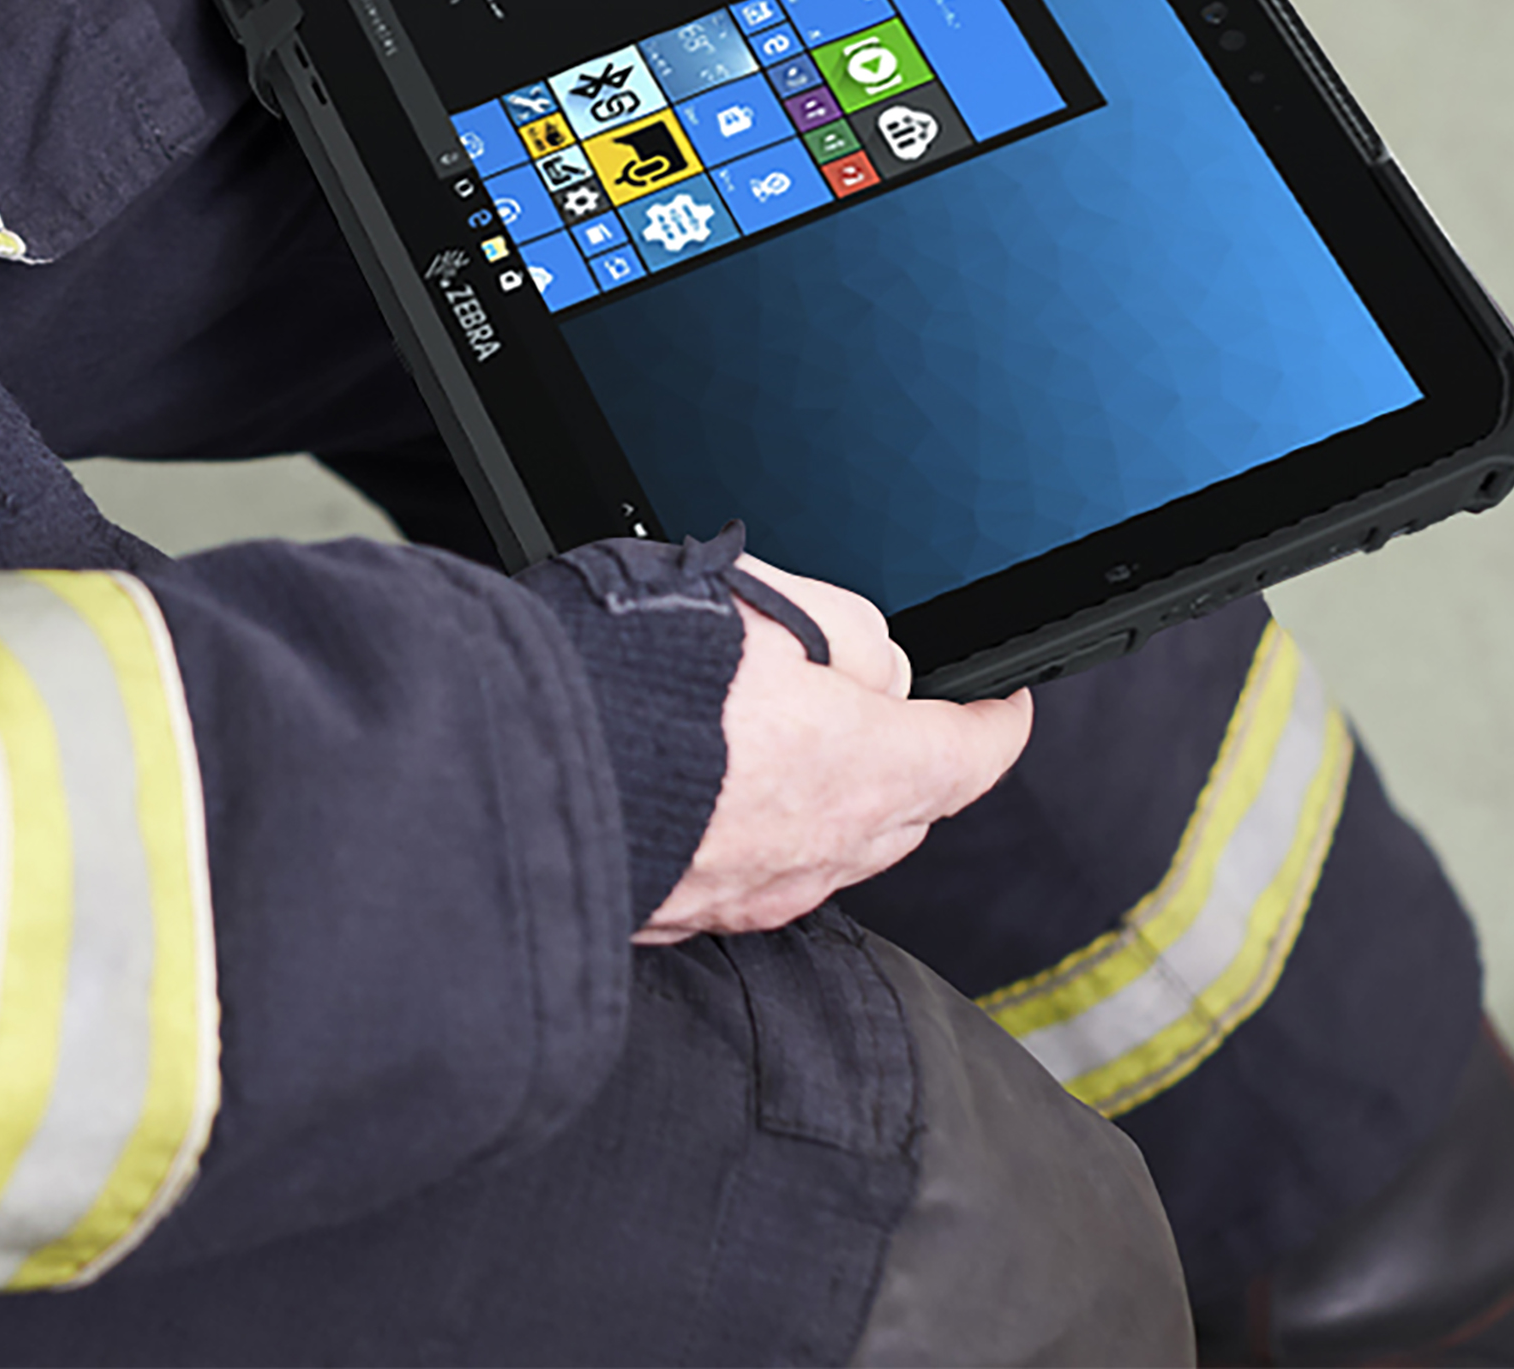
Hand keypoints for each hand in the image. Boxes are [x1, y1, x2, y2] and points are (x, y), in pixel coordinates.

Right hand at [634, 554, 1030, 944]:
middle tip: (885, 709)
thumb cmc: (632, 678)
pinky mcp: (676, 913)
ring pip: (823, 848)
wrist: (509, 767)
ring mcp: (744, 895)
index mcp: (862, 771)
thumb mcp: (766, 601)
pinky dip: (751, 832)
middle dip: (909, 760)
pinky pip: (745, 873)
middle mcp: (816, 853)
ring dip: (825, 798)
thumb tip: (876, 672)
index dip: (998, 724)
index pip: (971, 758)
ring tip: (777, 737)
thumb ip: (851, 634)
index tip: (1004, 702)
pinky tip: (706, 788)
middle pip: (902, 812)